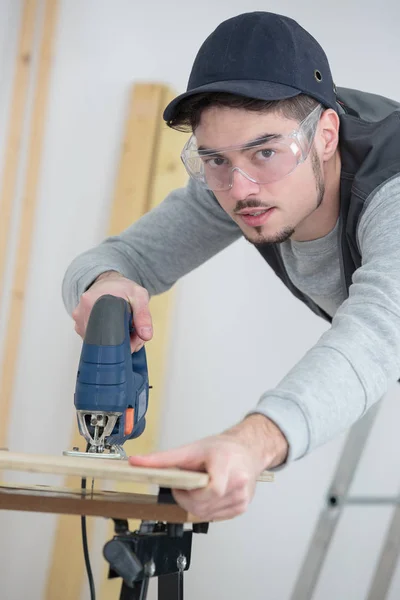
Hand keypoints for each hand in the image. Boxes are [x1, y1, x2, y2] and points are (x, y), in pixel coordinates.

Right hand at [72, 270, 152, 350]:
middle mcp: (81, 313)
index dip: (122, 342)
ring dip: (112, 342)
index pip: (105, 333)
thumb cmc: (122, 287)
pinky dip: (106, 339)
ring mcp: (79, 320)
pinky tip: (115, 331)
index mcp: (91, 302)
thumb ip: (143, 315)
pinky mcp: (79, 325)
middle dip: (120, 343)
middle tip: (133, 334)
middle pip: (100, 341)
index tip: (134, 339)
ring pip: (97, 342)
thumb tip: (146, 336)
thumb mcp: (138, 295)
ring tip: (125, 331)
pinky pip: (94, 339)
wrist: (108, 281)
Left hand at [129, 414, 287, 520]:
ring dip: (195, 505)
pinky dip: (205, 508)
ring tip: (197, 487)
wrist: (246, 452)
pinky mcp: (241, 508)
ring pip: (205, 515)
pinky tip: (207, 495)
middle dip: (186, 499)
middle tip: (184, 485)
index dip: (189, 493)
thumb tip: (136, 462)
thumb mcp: (191, 449)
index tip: (181, 485)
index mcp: (227, 465)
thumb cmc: (222, 449)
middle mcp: (238, 483)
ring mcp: (241, 498)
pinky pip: (214, 517)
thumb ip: (162, 459)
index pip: (210, 490)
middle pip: (202, 506)